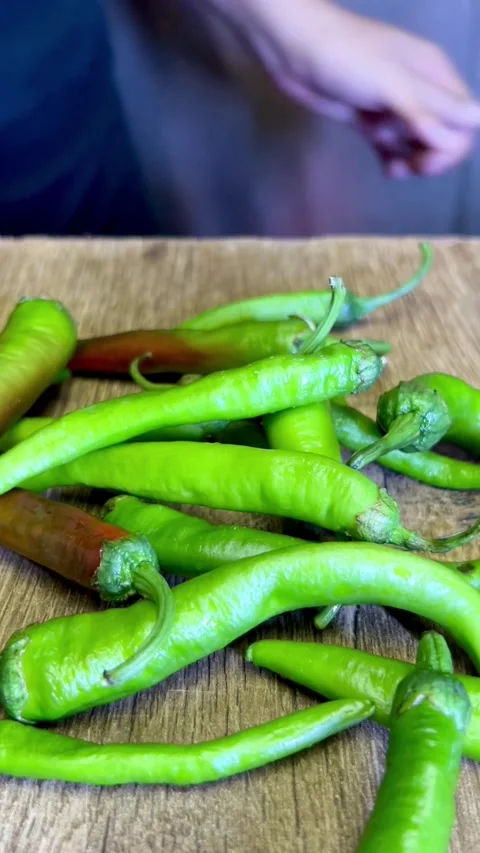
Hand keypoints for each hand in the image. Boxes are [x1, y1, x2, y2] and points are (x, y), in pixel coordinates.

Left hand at [210, 0, 479, 176]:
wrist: (293, 51)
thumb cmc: (344, 57)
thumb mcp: (392, 83)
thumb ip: (429, 108)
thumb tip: (476, 123)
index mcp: (433, 74)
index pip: (464, 120)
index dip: (452, 147)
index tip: (426, 162)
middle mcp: (418, 90)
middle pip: (444, 135)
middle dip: (432, 156)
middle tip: (409, 166)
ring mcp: (393, 106)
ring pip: (418, 144)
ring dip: (411, 160)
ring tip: (392, 165)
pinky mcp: (369, 119)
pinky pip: (393, 147)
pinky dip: (394, 160)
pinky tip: (386, 169)